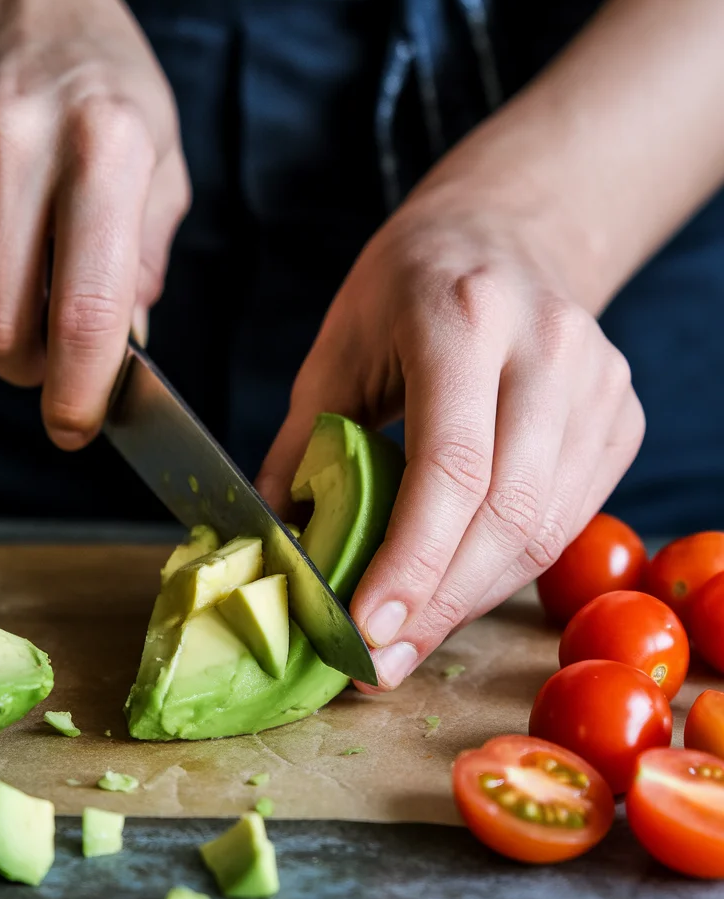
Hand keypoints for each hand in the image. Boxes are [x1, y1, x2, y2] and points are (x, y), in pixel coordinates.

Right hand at [0, 0, 189, 447]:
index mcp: (105, 147)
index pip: (86, 307)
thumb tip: (123, 347)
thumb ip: (147, 260)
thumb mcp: (162, 160)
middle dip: (32, 367)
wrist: (10, 0)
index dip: (80, 389)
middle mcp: (14, 144)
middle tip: (59, 352)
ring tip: (28, 288)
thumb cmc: (102, 87)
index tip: (77, 426)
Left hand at [257, 177, 644, 690]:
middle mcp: (547, 347)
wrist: (506, 235)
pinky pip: (567, 522)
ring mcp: (599, 383)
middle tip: (377, 663)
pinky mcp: (621, 417)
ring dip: (470, 601)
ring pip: (544, 531)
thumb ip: (303, 448)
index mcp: (463, 316)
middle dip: (438, 605)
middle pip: (508, 513)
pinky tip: (456, 590)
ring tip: (407, 640)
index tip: (364, 632)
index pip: (451, 464)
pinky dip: (506, 570)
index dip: (410, 562)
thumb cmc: (407, 288)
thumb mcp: (336, 350)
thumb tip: (276, 550)